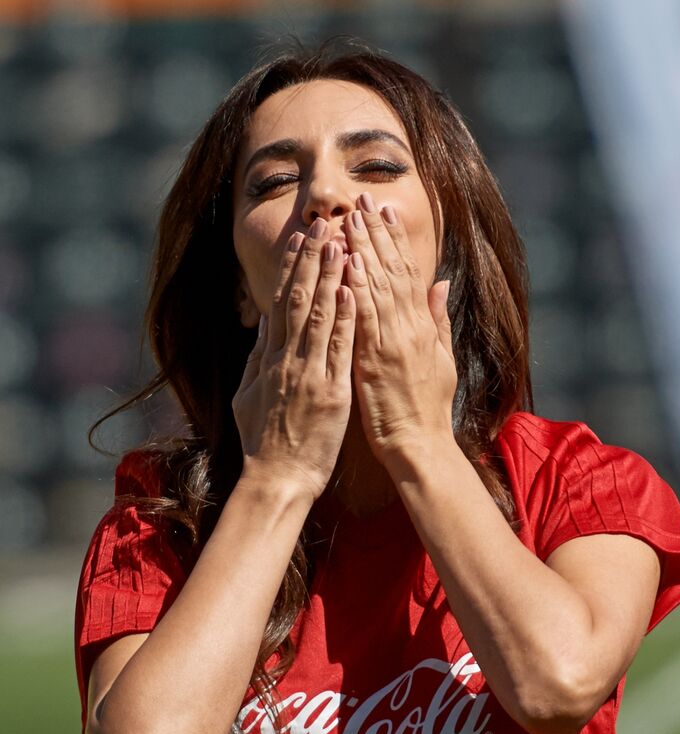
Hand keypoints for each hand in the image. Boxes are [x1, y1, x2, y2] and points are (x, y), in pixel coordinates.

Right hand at [231, 220, 355, 500]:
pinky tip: (349, 292)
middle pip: (298, 302)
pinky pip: (338, 351)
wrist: (276, 479)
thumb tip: (263, 323)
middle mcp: (287, 362)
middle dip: (312, 262)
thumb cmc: (263, 442)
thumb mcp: (248, 395)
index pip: (281, 304)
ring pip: (318, 318)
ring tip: (340, 244)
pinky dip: (343, 319)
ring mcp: (308, 376)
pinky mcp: (330, 394)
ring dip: (329, 279)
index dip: (293, 270)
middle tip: (323, 226)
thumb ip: (256, 358)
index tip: (302, 241)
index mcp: (269, 361)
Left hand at [342, 194, 457, 467]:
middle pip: (393, 272)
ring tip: (353, 218)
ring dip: (366, 250)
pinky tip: (351, 263)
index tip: (384, 212)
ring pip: (379, 287)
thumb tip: (442, 284)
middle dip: (377, 234)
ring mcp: (394, 343)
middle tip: (364, 200)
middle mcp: (409, 329)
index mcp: (421, 328)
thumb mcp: (441, 360)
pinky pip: (367, 319)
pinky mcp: (377, 361)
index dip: (395, 241)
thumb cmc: (427, 408)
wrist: (419, 444)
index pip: (408, 274)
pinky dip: (360, 289)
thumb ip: (439, 320)